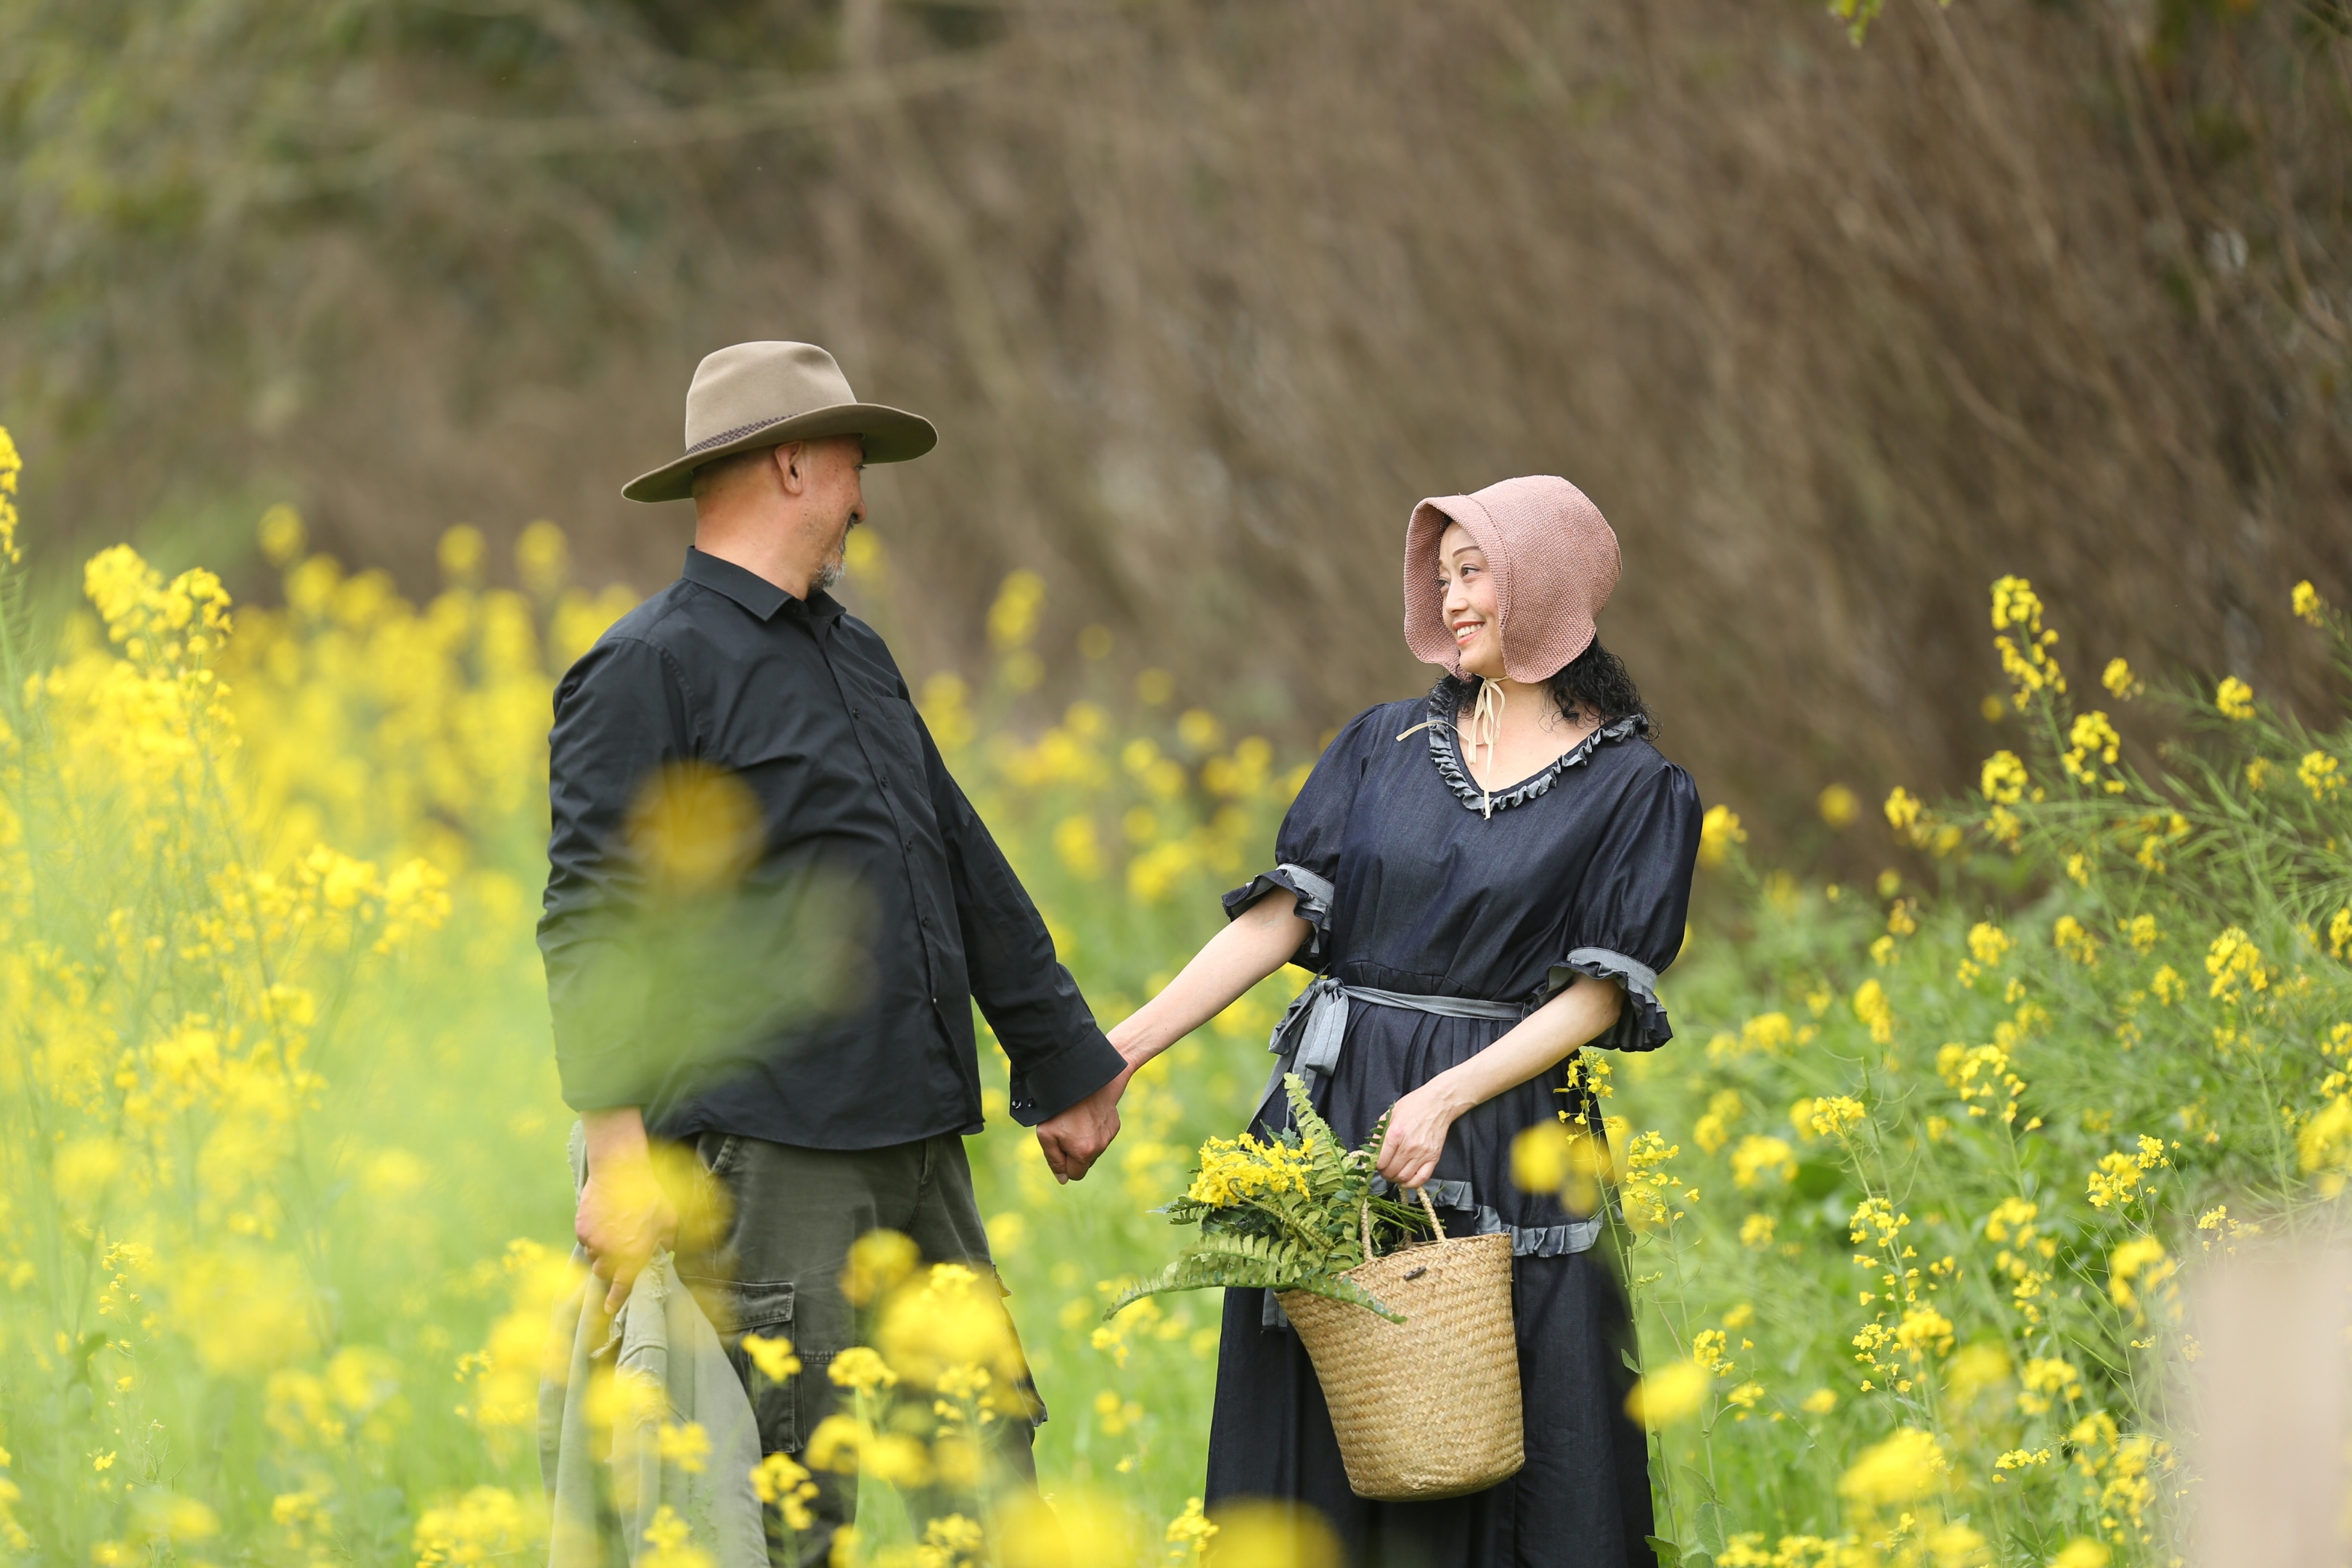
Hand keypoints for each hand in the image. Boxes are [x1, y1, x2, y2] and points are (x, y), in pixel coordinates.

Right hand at [575, 1156, 678, 1313]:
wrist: (619, 1172)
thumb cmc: (648, 1194)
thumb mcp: (669, 1219)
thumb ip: (667, 1242)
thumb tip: (664, 1253)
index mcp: (634, 1254)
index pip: (623, 1285)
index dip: (616, 1300)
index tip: (609, 1310)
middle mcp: (611, 1253)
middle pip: (604, 1273)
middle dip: (611, 1269)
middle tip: (618, 1255)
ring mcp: (594, 1241)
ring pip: (594, 1257)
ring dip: (602, 1253)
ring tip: (613, 1233)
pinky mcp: (581, 1229)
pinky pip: (586, 1241)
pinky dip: (593, 1237)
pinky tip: (603, 1221)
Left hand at [1035, 1070, 1126, 1183]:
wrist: (1080, 1080)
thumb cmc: (1059, 1108)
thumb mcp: (1046, 1135)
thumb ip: (1054, 1161)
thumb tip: (1064, 1179)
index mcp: (1084, 1152)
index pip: (1075, 1174)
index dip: (1064, 1164)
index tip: (1059, 1147)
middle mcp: (1100, 1146)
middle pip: (1085, 1162)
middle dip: (1075, 1153)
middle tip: (1065, 1131)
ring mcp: (1109, 1135)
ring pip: (1094, 1149)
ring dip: (1084, 1141)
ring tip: (1074, 1120)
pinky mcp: (1114, 1124)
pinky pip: (1102, 1136)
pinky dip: (1093, 1130)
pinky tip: (1085, 1115)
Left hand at [1376, 1079, 1467, 1191]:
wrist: (1438, 1104)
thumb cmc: (1414, 1105)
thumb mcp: (1391, 1114)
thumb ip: (1379, 1133)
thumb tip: (1372, 1150)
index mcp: (1395, 1134)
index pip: (1380, 1161)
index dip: (1375, 1165)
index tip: (1376, 1163)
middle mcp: (1408, 1146)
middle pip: (1391, 1171)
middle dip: (1384, 1173)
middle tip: (1384, 1169)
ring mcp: (1422, 1154)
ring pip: (1404, 1177)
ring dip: (1396, 1179)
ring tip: (1394, 1173)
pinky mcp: (1434, 1158)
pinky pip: (1422, 1179)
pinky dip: (1412, 1184)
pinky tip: (1406, 1180)